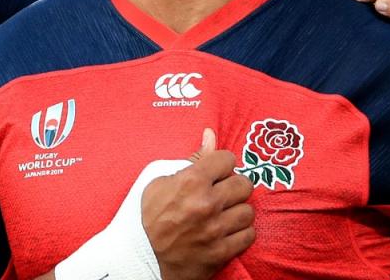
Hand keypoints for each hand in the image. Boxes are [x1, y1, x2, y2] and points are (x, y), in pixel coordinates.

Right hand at [141, 129, 254, 279]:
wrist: (141, 256)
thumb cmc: (148, 214)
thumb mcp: (159, 179)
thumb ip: (191, 158)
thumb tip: (210, 134)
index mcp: (191, 181)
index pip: (227, 159)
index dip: (221, 164)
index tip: (216, 171)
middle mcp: (207, 203)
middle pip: (244, 184)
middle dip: (233, 185)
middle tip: (222, 192)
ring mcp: (216, 229)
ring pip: (248, 211)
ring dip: (237, 210)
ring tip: (224, 213)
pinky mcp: (222, 251)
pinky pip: (248, 235)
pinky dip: (240, 232)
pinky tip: (226, 230)